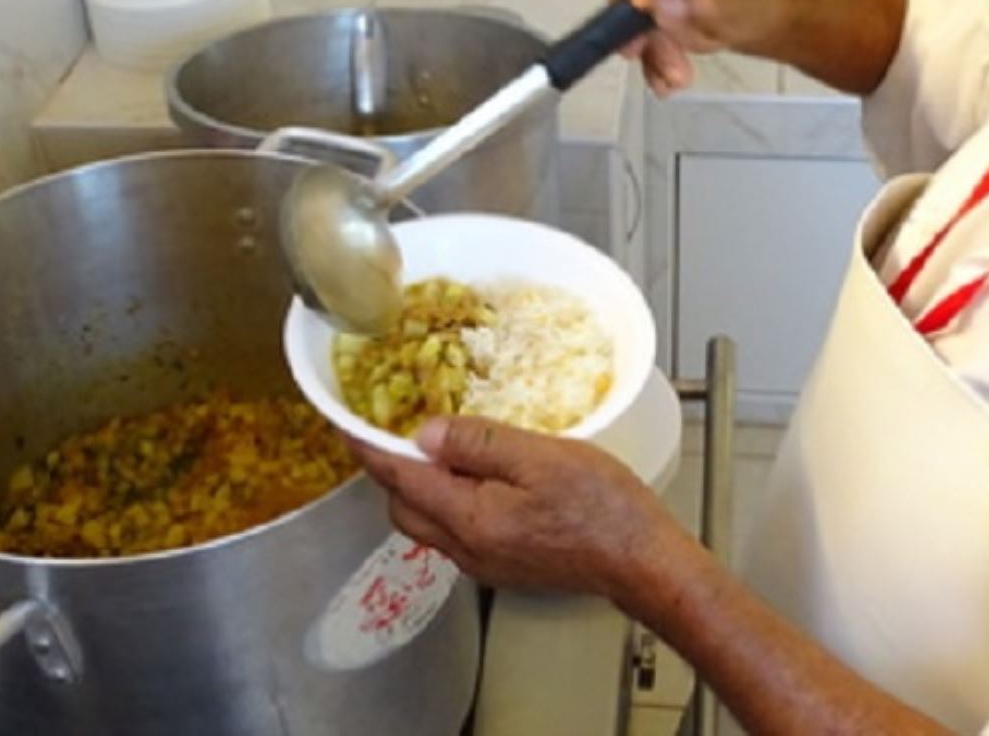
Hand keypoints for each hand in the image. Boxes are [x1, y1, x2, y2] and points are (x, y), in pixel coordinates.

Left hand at [349, 417, 683, 598]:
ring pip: (429, 522)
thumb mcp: (540, 456)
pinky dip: (451, 501)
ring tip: (444, 446)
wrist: (641, 560)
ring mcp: (485, 562)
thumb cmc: (602, 507)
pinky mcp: (504, 565)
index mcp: (470, 519)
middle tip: (400, 426)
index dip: (370, 448)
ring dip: (424, 485)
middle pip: (404, 508)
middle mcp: (468, 549)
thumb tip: (425, 434)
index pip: (400, 480)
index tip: (348, 423)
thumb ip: (479, 443)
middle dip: (393, 469)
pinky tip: (479, 477)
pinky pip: (457, 531)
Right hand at [607, 0, 780, 95]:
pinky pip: (628, 8)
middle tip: (642, 53)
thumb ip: (700, 2)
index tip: (641, 5)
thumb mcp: (737, 5)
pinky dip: (646, 46)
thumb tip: (656, 1)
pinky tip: (665, 77)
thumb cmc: (753, 3)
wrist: (754, 15)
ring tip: (675, 75)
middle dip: (638, 16)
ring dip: (646, 40)